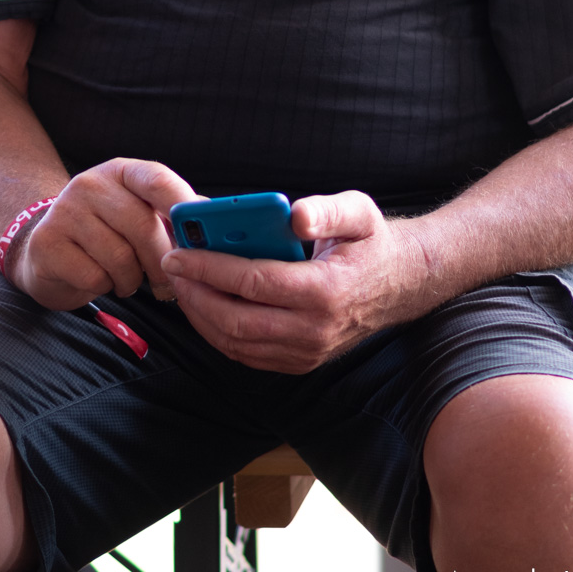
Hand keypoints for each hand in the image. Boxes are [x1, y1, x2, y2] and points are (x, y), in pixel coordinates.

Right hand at [9, 158, 198, 309]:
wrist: (47, 249)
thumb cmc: (106, 235)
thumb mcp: (138, 215)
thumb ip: (173, 218)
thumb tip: (218, 225)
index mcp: (120, 171)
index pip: (157, 179)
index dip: (183, 204)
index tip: (201, 233)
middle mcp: (90, 183)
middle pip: (142, 225)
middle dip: (162, 262)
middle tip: (168, 284)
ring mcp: (65, 211)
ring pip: (120, 256)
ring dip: (132, 280)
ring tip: (127, 279)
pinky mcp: (48, 243)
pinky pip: (94, 276)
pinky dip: (105, 287)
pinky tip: (101, 280)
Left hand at [161, 191, 428, 372]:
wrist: (401, 284)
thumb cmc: (372, 241)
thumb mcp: (359, 210)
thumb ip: (326, 210)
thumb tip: (294, 215)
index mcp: (326, 291)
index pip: (254, 283)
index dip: (210, 267)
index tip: (178, 253)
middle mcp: (315, 330)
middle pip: (237, 320)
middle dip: (196, 293)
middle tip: (171, 267)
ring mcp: (307, 352)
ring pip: (237, 343)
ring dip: (201, 315)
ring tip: (181, 284)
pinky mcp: (301, 362)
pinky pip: (248, 355)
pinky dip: (218, 333)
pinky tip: (204, 306)